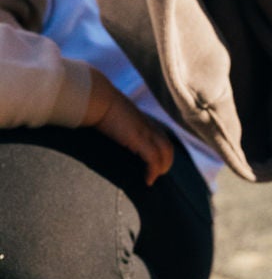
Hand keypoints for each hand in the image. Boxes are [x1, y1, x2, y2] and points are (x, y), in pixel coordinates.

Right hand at [84, 69, 174, 184]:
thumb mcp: (113, 115)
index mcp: (142, 120)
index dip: (161, 150)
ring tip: (153, 178)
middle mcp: (147, 125)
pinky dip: (153, 171)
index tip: (156, 163)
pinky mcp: (139, 138)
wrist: (97, 98)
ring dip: (162, 167)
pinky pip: (153, 158)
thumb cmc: (99, 106)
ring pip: (165, 152)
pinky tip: (148, 180)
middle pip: (167, 145)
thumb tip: (110, 130)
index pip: (160, 136)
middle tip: (157, 174)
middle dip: (166, 161)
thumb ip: (119, 124)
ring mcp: (145, 131)